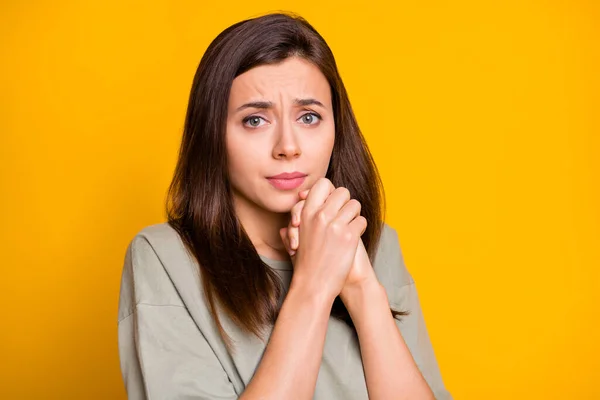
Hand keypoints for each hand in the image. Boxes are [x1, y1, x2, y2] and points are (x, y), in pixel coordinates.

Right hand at [281, 178, 367, 302]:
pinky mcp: (349, 236)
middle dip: (346, 203)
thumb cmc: (305, 263)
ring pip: (355, 205)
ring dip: (355, 215)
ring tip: (349, 228)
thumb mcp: (294, 237)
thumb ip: (297, 218)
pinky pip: (362, 221)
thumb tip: (301, 199)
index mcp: (306, 213)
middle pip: (343, 192)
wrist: (314, 285)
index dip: (331, 191)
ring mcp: (335, 225)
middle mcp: (320, 215)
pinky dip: (360, 228)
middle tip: (343, 216)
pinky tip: (353, 238)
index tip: (332, 203)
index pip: (323, 184)